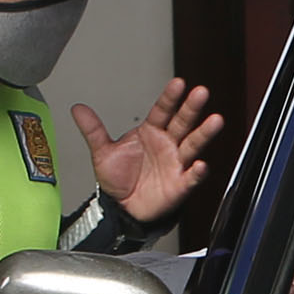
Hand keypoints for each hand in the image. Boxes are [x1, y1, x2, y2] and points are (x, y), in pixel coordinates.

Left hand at [73, 83, 226, 232]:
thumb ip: (93, 130)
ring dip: (204, 133)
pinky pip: (191, 177)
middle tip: (201, 92)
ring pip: (193, 145)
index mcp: (151, 132)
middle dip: (192, 108)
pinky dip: (197, 172)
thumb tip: (77, 108)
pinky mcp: (180, 184)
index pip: (163, 111)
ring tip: (216, 120)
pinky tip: (201, 165)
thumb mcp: (103, 153)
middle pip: (183, 122)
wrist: (123, 209)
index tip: (178, 83)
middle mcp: (168, 144)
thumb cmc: (119, 179)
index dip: (170, 98)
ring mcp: (176, 163)